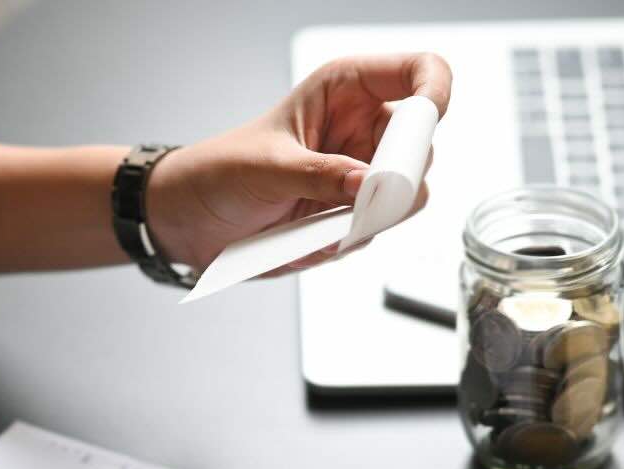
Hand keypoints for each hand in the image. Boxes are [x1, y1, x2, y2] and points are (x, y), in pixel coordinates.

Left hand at [146, 52, 451, 272]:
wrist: (190, 219)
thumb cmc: (219, 171)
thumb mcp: (267, 168)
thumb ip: (322, 176)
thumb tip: (371, 185)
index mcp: (346, 90)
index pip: (420, 72)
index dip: (434, 95)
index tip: (425, 127)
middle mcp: (362, 129)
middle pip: (422, 147)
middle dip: (396, 178)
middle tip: (360, 198)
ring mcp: (360, 175)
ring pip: (404, 198)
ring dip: (364, 218)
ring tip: (313, 223)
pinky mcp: (351, 215)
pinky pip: (374, 231)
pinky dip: (344, 241)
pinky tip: (304, 237)